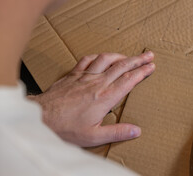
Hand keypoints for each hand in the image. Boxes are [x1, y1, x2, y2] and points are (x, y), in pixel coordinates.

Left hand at [28, 51, 154, 146]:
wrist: (41, 117)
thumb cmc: (65, 128)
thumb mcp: (93, 136)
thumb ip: (116, 132)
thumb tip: (136, 130)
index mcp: (105, 97)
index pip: (128, 80)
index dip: (142, 72)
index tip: (151, 66)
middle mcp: (97, 83)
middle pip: (122, 66)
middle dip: (138, 60)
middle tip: (149, 55)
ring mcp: (84, 76)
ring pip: (107, 60)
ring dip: (121, 55)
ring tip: (129, 56)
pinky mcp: (73, 74)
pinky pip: (88, 60)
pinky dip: (98, 56)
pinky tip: (102, 57)